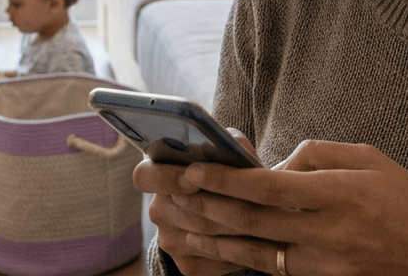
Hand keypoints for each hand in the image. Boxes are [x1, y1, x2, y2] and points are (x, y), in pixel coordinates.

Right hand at [131, 129, 252, 275]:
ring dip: (234, 227)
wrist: (230, 206)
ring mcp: (169, 241)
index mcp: (155, 175)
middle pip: (182, 210)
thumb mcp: (225, 150)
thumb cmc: (228, 169)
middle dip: (216, 204)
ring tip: (263, 218)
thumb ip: (224, 144)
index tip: (192, 176)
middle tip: (244, 199)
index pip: (144, 177)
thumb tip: (229, 147)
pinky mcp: (187, 266)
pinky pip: (215, 260)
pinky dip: (239, 250)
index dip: (166, 177)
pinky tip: (257, 240)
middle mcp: (158, 211)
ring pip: (204, 235)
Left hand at [176, 140, 407, 275]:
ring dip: (202, 235)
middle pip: (249, 219)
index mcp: (337, 195)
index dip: (226, 180)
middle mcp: (325, 233)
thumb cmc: (407, 201)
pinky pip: (266, 268)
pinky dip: (229, 258)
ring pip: (249, 249)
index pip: (269, 188)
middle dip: (198, 203)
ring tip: (165, 222)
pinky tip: (200, 249)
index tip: (190, 170)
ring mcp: (321, 264)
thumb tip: (273, 163)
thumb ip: (316, 156)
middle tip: (158, 189)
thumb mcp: (368, 159)